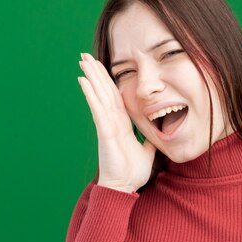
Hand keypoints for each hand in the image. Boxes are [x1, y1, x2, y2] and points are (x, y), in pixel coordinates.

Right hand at [78, 52, 156, 192]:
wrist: (124, 187)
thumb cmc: (132, 172)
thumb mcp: (147, 151)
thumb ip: (149, 140)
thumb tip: (158, 134)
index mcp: (121, 124)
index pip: (115, 96)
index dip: (109, 81)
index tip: (102, 66)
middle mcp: (112, 121)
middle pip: (104, 91)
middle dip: (96, 72)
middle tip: (86, 55)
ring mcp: (107, 125)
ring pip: (99, 95)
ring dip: (91, 76)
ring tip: (82, 60)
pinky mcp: (105, 131)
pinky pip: (97, 109)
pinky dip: (91, 94)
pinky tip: (83, 80)